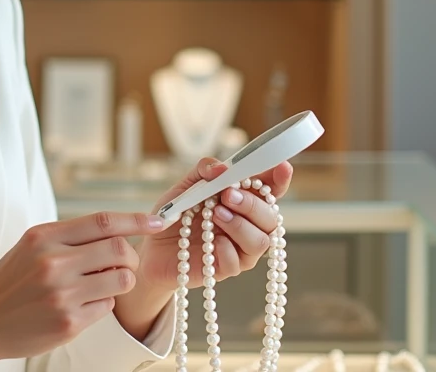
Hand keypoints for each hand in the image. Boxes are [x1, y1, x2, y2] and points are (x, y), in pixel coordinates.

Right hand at [0, 211, 165, 368]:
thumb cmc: (9, 282)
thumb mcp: (31, 246)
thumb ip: (68, 237)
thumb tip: (116, 230)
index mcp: (44, 236)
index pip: (102, 221)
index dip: (136, 220)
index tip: (158, 221)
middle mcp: (54, 262)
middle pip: (119, 249)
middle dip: (130, 256)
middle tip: (123, 262)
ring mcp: (62, 294)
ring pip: (121, 279)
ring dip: (121, 280)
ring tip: (102, 283)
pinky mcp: (68, 322)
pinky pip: (106, 306)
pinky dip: (103, 303)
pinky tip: (82, 304)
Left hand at [112, 159, 293, 339]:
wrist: (152, 245)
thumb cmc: (176, 213)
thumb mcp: (186, 186)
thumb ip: (204, 171)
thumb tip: (222, 167)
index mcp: (243, 200)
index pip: (270, 190)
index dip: (280, 180)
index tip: (282, 167)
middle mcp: (248, 224)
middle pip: (271, 218)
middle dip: (253, 204)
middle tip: (228, 195)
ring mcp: (240, 248)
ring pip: (262, 241)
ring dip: (241, 225)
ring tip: (216, 215)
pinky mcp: (226, 268)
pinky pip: (238, 262)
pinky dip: (226, 249)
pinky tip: (211, 242)